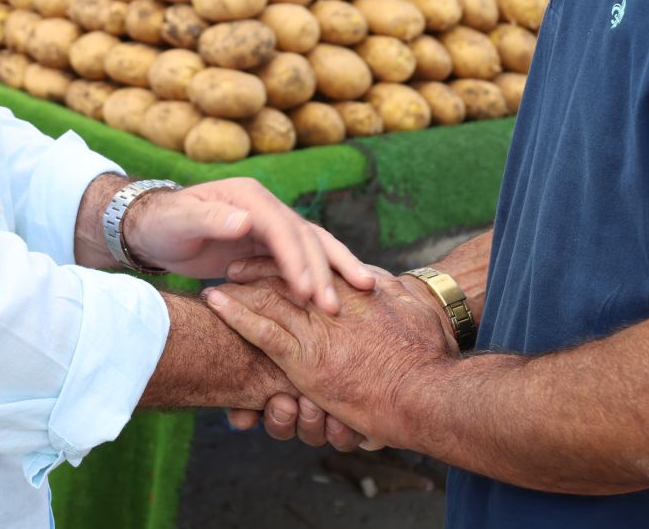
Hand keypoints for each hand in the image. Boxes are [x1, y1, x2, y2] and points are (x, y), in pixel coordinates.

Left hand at [121, 178, 376, 314]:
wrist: (154, 228)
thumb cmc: (162, 223)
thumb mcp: (178, 220)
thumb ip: (208, 219)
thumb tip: (245, 222)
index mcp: (249, 198)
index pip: (282, 229)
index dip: (296, 259)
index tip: (307, 291)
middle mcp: (267, 209)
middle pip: (305, 238)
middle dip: (323, 272)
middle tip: (334, 307)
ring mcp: (272, 227)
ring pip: (313, 247)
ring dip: (334, 272)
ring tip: (363, 294)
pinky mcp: (270, 246)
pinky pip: (303, 260)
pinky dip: (324, 275)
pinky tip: (343, 294)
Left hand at [206, 268, 460, 451]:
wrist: (429, 392)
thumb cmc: (433, 357)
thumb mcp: (418, 312)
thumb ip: (399, 295)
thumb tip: (387, 283)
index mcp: (357, 293)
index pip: (315, 268)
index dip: (292, 261)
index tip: (276, 255)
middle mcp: (333, 304)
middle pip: (286, 277)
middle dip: (258, 268)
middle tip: (235, 263)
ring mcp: (316, 330)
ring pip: (267, 298)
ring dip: (239, 288)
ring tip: (217, 280)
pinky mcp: (305, 360)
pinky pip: (261, 330)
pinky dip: (235, 314)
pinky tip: (216, 302)